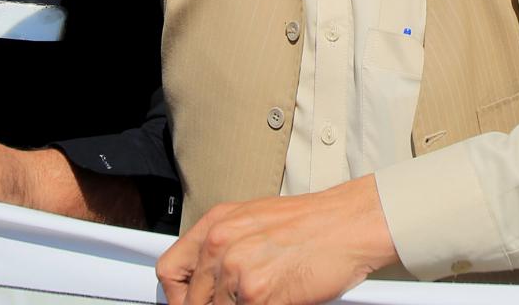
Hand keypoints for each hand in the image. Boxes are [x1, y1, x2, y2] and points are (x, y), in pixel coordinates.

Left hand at [156, 175, 398, 304]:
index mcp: (216, 224)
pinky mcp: (257, 294)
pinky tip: (278, 299)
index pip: (170, 271)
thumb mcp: (253, 221)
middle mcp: (219, 244)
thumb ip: (224, 246)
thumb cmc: (311, 223)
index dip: (179, 296)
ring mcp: (236, 270)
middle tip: (241, 302)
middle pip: (191, 301)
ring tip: (266, 296)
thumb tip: (206, 282)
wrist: (349, 224)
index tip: (191, 303)